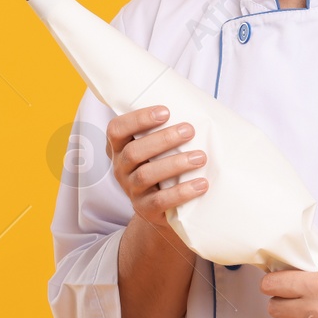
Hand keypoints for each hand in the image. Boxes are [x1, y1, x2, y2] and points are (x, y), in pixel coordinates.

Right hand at [105, 105, 208, 236]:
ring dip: (174, 164)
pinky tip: (201, 184)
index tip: (165, 111)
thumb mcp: (156, 149)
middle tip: (189, 130)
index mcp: (120, 148)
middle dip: (163, 139)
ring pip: (145, 175)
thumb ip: (166, 130)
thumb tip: (201, 108)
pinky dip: (182, 192)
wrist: (161, 208)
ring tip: (200, 157)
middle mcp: (121, 168)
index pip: (116, 129)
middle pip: (133, 151)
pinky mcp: (146, 209)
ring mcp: (131, 190)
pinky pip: (160, 201)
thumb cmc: (163, 166)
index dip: (138, 119)